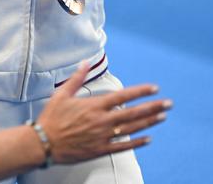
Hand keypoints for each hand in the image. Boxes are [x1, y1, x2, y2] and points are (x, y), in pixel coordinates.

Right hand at [37, 65, 169, 162]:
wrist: (44, 143)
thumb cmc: (51, 118)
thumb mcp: (62, 94)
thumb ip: (77, 78)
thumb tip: (85, 63)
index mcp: (94, 106)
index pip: (123, 96)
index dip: (140, 92)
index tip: (154, 88)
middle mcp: (102, 120)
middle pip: (134, 113)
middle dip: (153, 107)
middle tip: (168, 103)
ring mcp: (103, 136)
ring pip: (132, 128)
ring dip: (149, 122)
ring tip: (162, 117)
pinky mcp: (100, 149)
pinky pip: (123, 146)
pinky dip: (137, 143)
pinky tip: (148, 139)